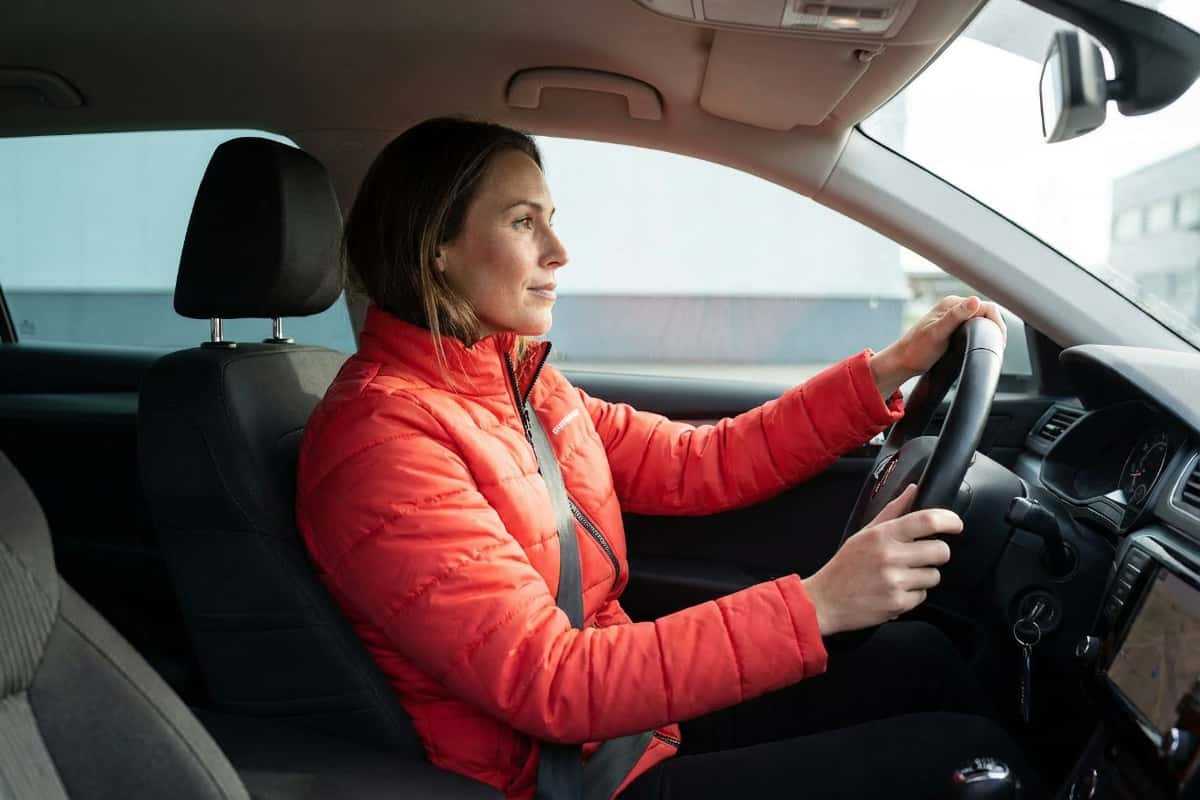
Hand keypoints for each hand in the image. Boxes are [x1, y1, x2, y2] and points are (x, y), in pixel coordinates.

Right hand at [802, 484, 962, 634]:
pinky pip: (923, 596)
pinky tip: (894, 590)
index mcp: (882, 535)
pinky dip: (912, 594)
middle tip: (922, 555)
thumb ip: (892, 511)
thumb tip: (913, 490)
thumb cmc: (846, 565)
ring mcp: (895, 581)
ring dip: (923, 576)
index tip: (955, 524)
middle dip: (936, 553)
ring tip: (901, 576)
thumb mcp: (865, 533)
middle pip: (940, 551)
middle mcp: (890, 556)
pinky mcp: (898, 603)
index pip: (926, 521)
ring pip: (934, 575)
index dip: (949, 520)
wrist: (825, 600)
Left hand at [869, 296, 1007, 397]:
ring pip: (981, 321)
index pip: (986, 307)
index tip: (998, 340)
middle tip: (997, 346)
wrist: (902, 362)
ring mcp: (953, 318)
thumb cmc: (916, 349)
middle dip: (995, 328)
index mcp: (952, 304)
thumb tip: (975, 301)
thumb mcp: (937, 333)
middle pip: (986, 314)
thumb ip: (955, 316)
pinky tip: (981, 345)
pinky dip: (981, 335)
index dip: (997, 323)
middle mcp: (954, 308)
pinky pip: (974, 328)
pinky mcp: (953, 329)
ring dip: (989, 332)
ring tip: (992, 346)